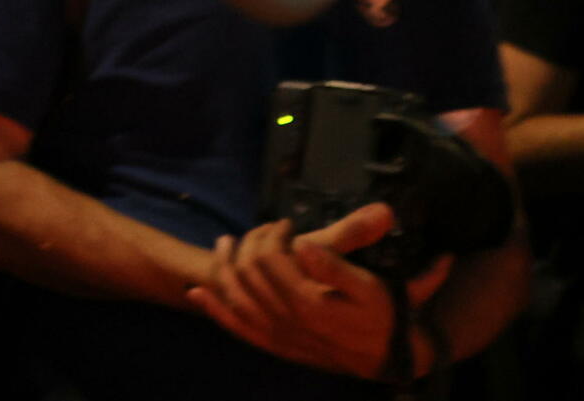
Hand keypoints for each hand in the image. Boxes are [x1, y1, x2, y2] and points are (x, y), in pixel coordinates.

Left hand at [187, 203, 447, 378]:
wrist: (386, 359)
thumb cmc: (381, 318)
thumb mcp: (368, 285)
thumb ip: (334, 264)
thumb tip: (302, 243)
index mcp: (306, 303)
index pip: (268, 256)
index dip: (273, 233)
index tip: (287, 224)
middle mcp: (285, 321)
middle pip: (248, 271)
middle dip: (251, 243)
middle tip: (266, 231)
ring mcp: (277, 336)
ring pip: (235, 297)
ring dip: (223, 266)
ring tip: (224, 243)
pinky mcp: (275, 346)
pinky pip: (237, 327)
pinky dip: (215, 309)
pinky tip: (197, 293)